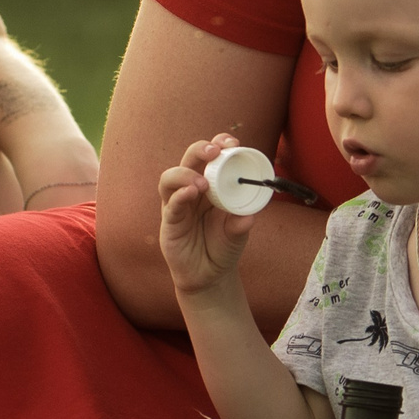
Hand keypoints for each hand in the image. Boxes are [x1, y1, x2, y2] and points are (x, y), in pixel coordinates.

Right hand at [158, 134, 258, 301]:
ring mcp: (178, 205)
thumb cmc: (223, 247)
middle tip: (215, 151)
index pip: (210, 157)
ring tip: (201, 183)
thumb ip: (241, 224)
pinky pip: (171, 205)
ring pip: (170, 178)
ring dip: (185, 174)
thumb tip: (249, 216)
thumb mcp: (238, 234)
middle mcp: (192, 190)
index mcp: (211, 186)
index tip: (232, 142)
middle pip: (189, 160)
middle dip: (200, 150)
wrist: (210, 276)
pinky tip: (190, 193)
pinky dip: (179, 196)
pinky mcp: (170, 223)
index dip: (218, 145)